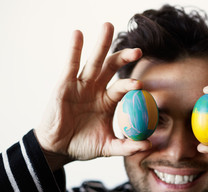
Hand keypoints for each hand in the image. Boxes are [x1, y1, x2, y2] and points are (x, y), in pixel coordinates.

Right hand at [35, 23, 150, 169]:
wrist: (59, 148)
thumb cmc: (83, 144)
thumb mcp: (107, 147)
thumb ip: (127, 146)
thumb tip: (148, 146)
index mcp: (108, 101)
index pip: (122, 87)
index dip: (130, 84)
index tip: (140, 84)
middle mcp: (96, 89)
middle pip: (111, 68)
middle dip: (123, 57)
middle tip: (137, 51)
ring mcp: (81, 85)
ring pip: (93, 61)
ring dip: (101, 44)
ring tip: (108, 26)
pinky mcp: (64, 84)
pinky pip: (70, 65)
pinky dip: (74, 49)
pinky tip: (78, 34)